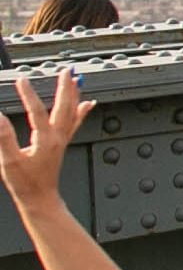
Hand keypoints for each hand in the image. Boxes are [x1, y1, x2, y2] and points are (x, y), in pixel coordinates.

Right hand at [0, 73, 88, 216]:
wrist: (40, 198)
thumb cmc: (25, 183)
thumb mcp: (9, 161)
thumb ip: (3, 138)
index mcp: (44, 140)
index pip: (36, 112)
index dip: (28, 95)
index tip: (20, 80)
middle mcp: (57, 138)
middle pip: (64, 107)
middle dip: (65, 87)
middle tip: (67, 70)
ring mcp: (61, 140)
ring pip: (72, 113)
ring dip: (74, 95)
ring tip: (77, 79)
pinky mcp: (61, 144)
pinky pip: (75, 123)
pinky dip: (81, 111)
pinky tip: (87, 104)